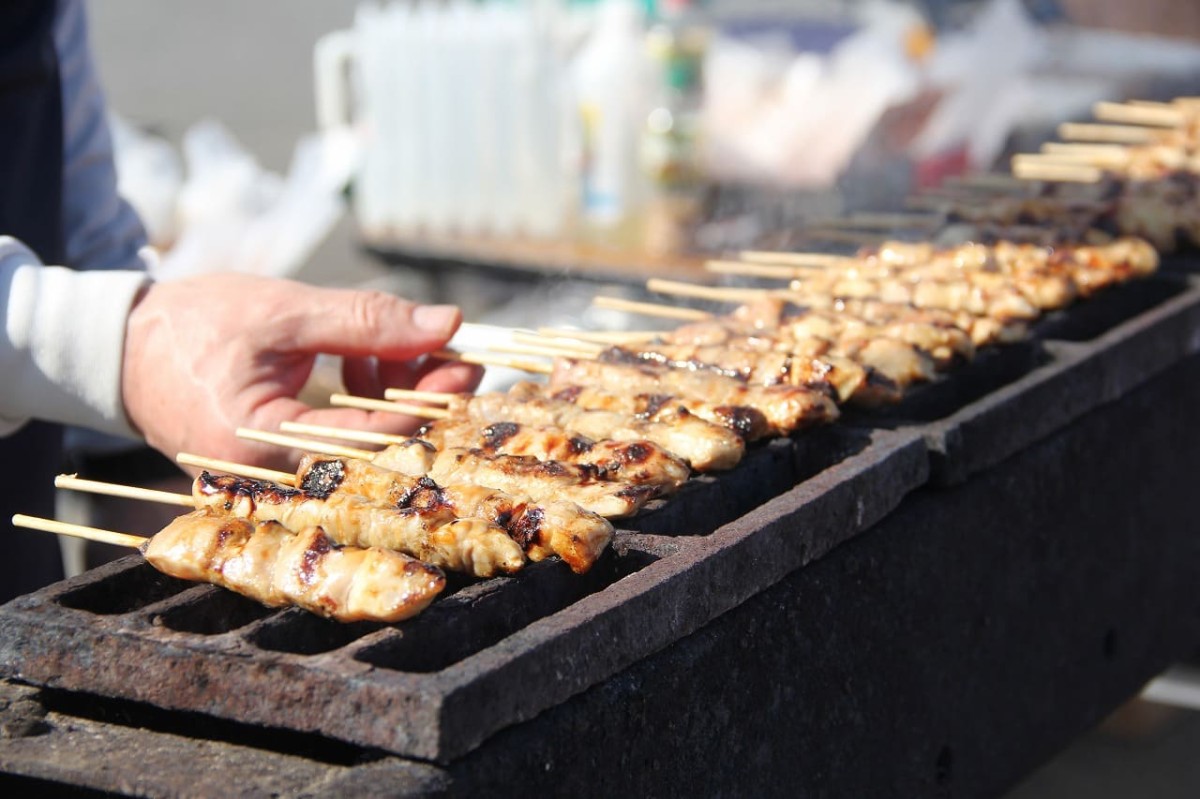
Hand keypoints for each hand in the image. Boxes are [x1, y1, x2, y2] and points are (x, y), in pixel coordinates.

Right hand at [121, 273, 481, 470]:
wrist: (121, 347)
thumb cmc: (190, 324)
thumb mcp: (283, 311)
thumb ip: (366, 320)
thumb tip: (446, 324)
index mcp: (263, 447)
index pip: (374, 434)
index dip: (431, 397)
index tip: (467, 359)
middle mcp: (272, 477)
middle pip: (376, 444)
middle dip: (418, 393)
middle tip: (450, 349)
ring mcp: (276, 474)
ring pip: (363, 439)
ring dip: (388, 389)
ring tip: (380, 343)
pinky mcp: (281, 461)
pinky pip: (341, 437)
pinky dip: (359, 397)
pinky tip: (354, 359)